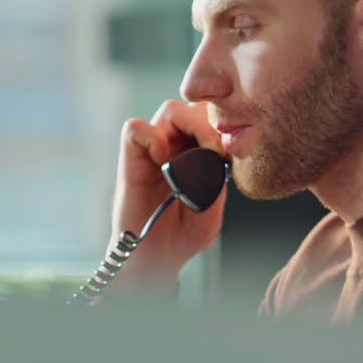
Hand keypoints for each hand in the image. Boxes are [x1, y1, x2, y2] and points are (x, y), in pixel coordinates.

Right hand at [107, 100, 227, 291]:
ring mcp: (153, 150)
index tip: (232, 151)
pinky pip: (135, 128)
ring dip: (188, 126)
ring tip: (194, 158)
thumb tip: (220, 154)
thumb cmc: (184, 233)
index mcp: (199, 152)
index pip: (214, 116)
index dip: (226, 124)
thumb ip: (218, 177)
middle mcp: (177, 145)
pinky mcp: (131, 159)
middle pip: (196, 105)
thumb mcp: (214, 206)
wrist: (157, 257)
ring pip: (171, 109)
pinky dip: (153, 137)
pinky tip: (163, 162)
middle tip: (218, 150)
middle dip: (212, 122)